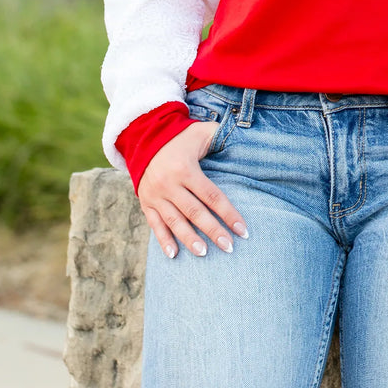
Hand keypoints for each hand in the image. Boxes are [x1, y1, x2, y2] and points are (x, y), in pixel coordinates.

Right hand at [137, 121, 248, 257]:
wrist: (144, 139)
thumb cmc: (180, 137)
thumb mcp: (201, 132)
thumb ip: (220, 135)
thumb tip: (243, 138)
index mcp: (186, 169)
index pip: (212, 196)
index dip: (229, 214)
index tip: (243, 230)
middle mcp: (170, 184)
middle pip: (195, 212)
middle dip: (213, 231)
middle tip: (228, 248)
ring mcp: (156, 195)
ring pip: (175, 221)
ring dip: (190, 239)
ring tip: (204, 254)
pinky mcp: (146, 202)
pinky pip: (155, 224)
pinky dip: (163, 240)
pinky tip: (174, 255)